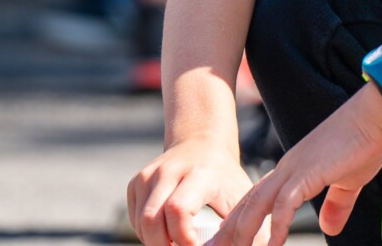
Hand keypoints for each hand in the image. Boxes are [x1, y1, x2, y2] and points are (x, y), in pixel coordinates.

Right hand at [128, 139, 256, 245]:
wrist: (202, 145)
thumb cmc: (225, 177)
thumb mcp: (241, 197)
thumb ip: (245, 227)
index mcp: (199, 173)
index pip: (178, 209)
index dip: (183, 238)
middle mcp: (169, 171)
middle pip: (152, 220)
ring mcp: (149, 175)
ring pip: (141, 223)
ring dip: (156, 243)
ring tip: (178, 245)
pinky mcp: (136, 182)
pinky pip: (136, 220)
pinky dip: (147, 235)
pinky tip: (166, 236)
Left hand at [211, 84, 381, 245]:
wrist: (374, 114)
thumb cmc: (363, 141)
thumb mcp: (348, 183)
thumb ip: (336, 205)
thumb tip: (329, 228)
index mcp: (292, 170)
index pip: (256, 199)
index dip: (238, 221)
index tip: (224, 239)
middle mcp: (286, 169)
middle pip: (248, 204)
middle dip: (229, 231)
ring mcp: (295, 169)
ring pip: (259, 204)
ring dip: (244, 231)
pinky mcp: (309, 171)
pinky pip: (287, 202)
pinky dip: (278, 225)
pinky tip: (273, 245)